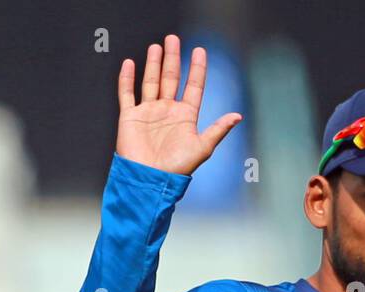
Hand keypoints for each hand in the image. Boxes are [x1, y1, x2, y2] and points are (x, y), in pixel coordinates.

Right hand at [115, 35, 241, 175]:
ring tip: (156, 47)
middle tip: (173, 39)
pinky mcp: (130, 118)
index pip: (193, 86)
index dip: (197, 68)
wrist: (149, 180)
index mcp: (185, 116)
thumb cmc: (176, 168)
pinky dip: (127, 79)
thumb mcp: (202, 148)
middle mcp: (167, 111)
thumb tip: (237, 116)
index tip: (199, 51)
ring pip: (151, 82)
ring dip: (153, 64)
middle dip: (172, 58)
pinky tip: (130, 64)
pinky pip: (127, 94)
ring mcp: (148, 113)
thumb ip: (218, 130)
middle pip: (171, 78)